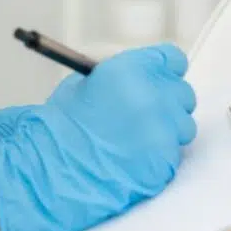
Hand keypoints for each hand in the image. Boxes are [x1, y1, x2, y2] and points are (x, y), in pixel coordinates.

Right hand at [0, 44, 197, 230]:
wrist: (47, 171)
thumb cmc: (56, 130)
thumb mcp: (83, 86)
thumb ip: (120, 79)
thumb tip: (138, 82)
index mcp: (130, 71)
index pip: (171, 59)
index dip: (165, 71)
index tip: (161, 79)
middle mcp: (151, 96)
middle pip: (182, 93)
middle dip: (166, 103)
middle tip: (146, 116)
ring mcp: (161, 131)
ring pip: (183, 126)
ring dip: (165, 132)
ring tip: (135, 143)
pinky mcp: (164, 161)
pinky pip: (173, 155)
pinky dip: (158, 159)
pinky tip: (132, 162)